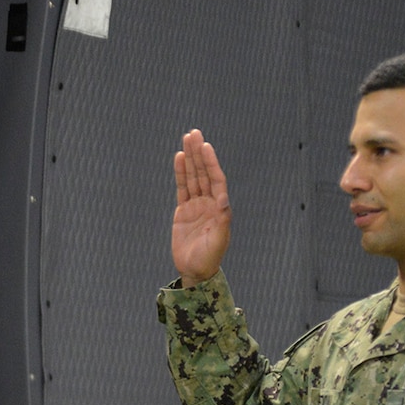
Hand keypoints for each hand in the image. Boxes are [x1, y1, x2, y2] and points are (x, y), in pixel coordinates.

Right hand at [172, 129, 231, 283]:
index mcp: (219, 208)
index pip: (216, 179)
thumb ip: (222, 220)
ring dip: (190, 158)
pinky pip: (182, 188)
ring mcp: (196, 205)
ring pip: (193, 177)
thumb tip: (224, 200)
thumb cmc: (209, 258)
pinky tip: (180, 158)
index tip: (206, 146)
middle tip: (194, 133)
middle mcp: (209, 203)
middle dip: (199, 153)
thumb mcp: (219, 240)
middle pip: (204, 173)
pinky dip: (181, 173)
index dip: (211, 163)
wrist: (195, 271)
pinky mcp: (183, 211)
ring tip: (187, 138)